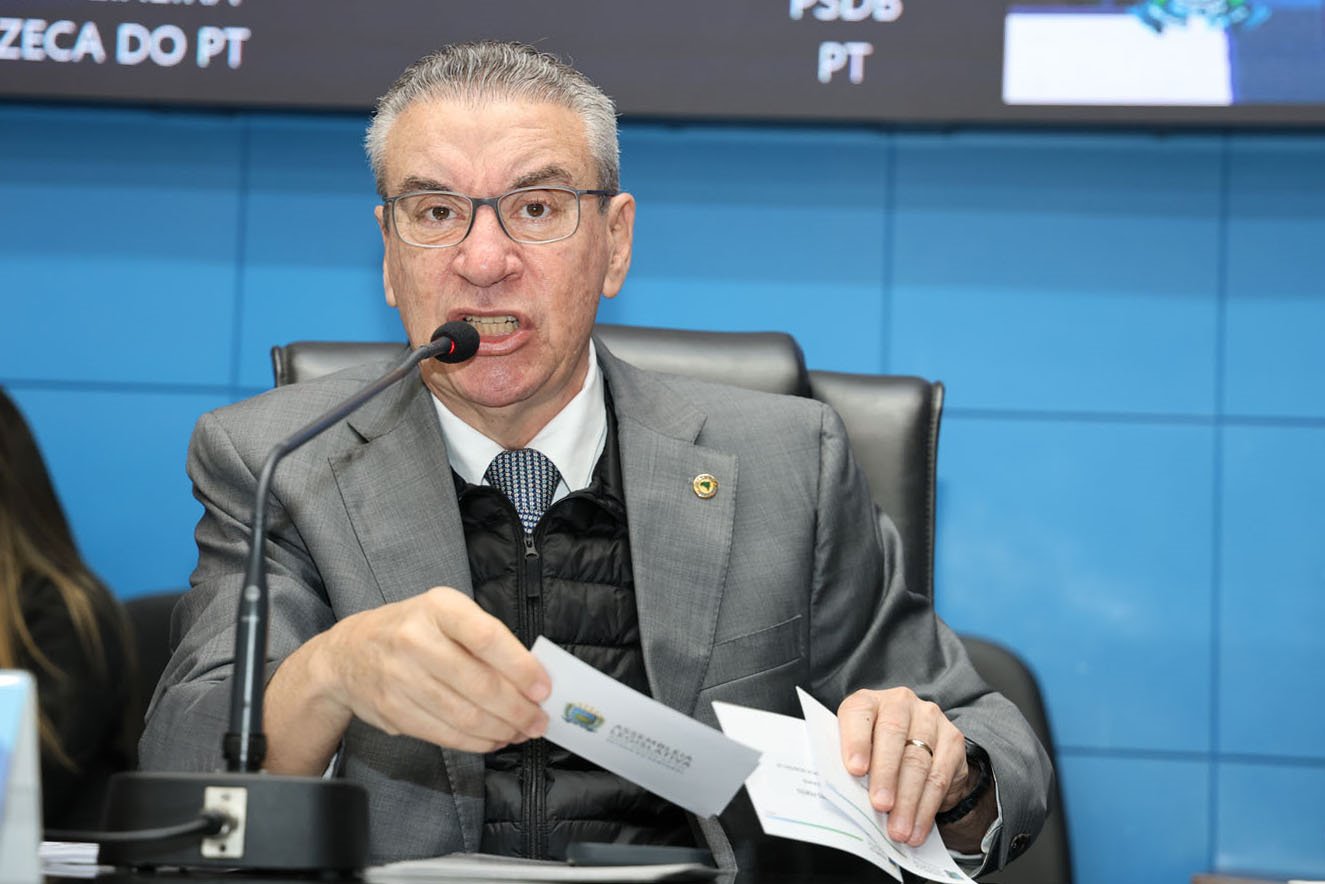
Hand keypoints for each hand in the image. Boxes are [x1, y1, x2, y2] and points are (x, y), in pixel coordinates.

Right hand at [317, 586, 550, 752]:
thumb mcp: (445, 614)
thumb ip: (485, 638)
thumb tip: (530, 678)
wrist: (347, 654)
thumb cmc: (411, 629)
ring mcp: (401, 678)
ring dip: (501, 730)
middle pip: (478, 684)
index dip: (520, 667)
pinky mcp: (394, 711)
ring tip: (521, 731)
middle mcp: (415, 640)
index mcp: (438, 607)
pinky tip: (494, 739)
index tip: (543, 688)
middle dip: (517, 709)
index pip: (486, 637)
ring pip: (464, 715)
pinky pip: (445, 734)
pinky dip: (476, 742)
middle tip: (540, 720)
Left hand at [838, 687, 970, 845]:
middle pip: (892, 736)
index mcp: (868, 702)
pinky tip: (917, 828)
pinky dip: (926, 808)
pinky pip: (940, 778)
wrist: (918, 749)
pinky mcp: (952, 740)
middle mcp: (899, 703)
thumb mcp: (858, 752)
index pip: (860, 713)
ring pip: (918, 761)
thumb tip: (843, 795)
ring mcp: (929, 718)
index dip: (856, 740)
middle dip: (886, 775)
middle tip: (880, 806)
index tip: (855, 770)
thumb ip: (851, 765)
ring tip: (898, 830)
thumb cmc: (875, 752)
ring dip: (908, 801)